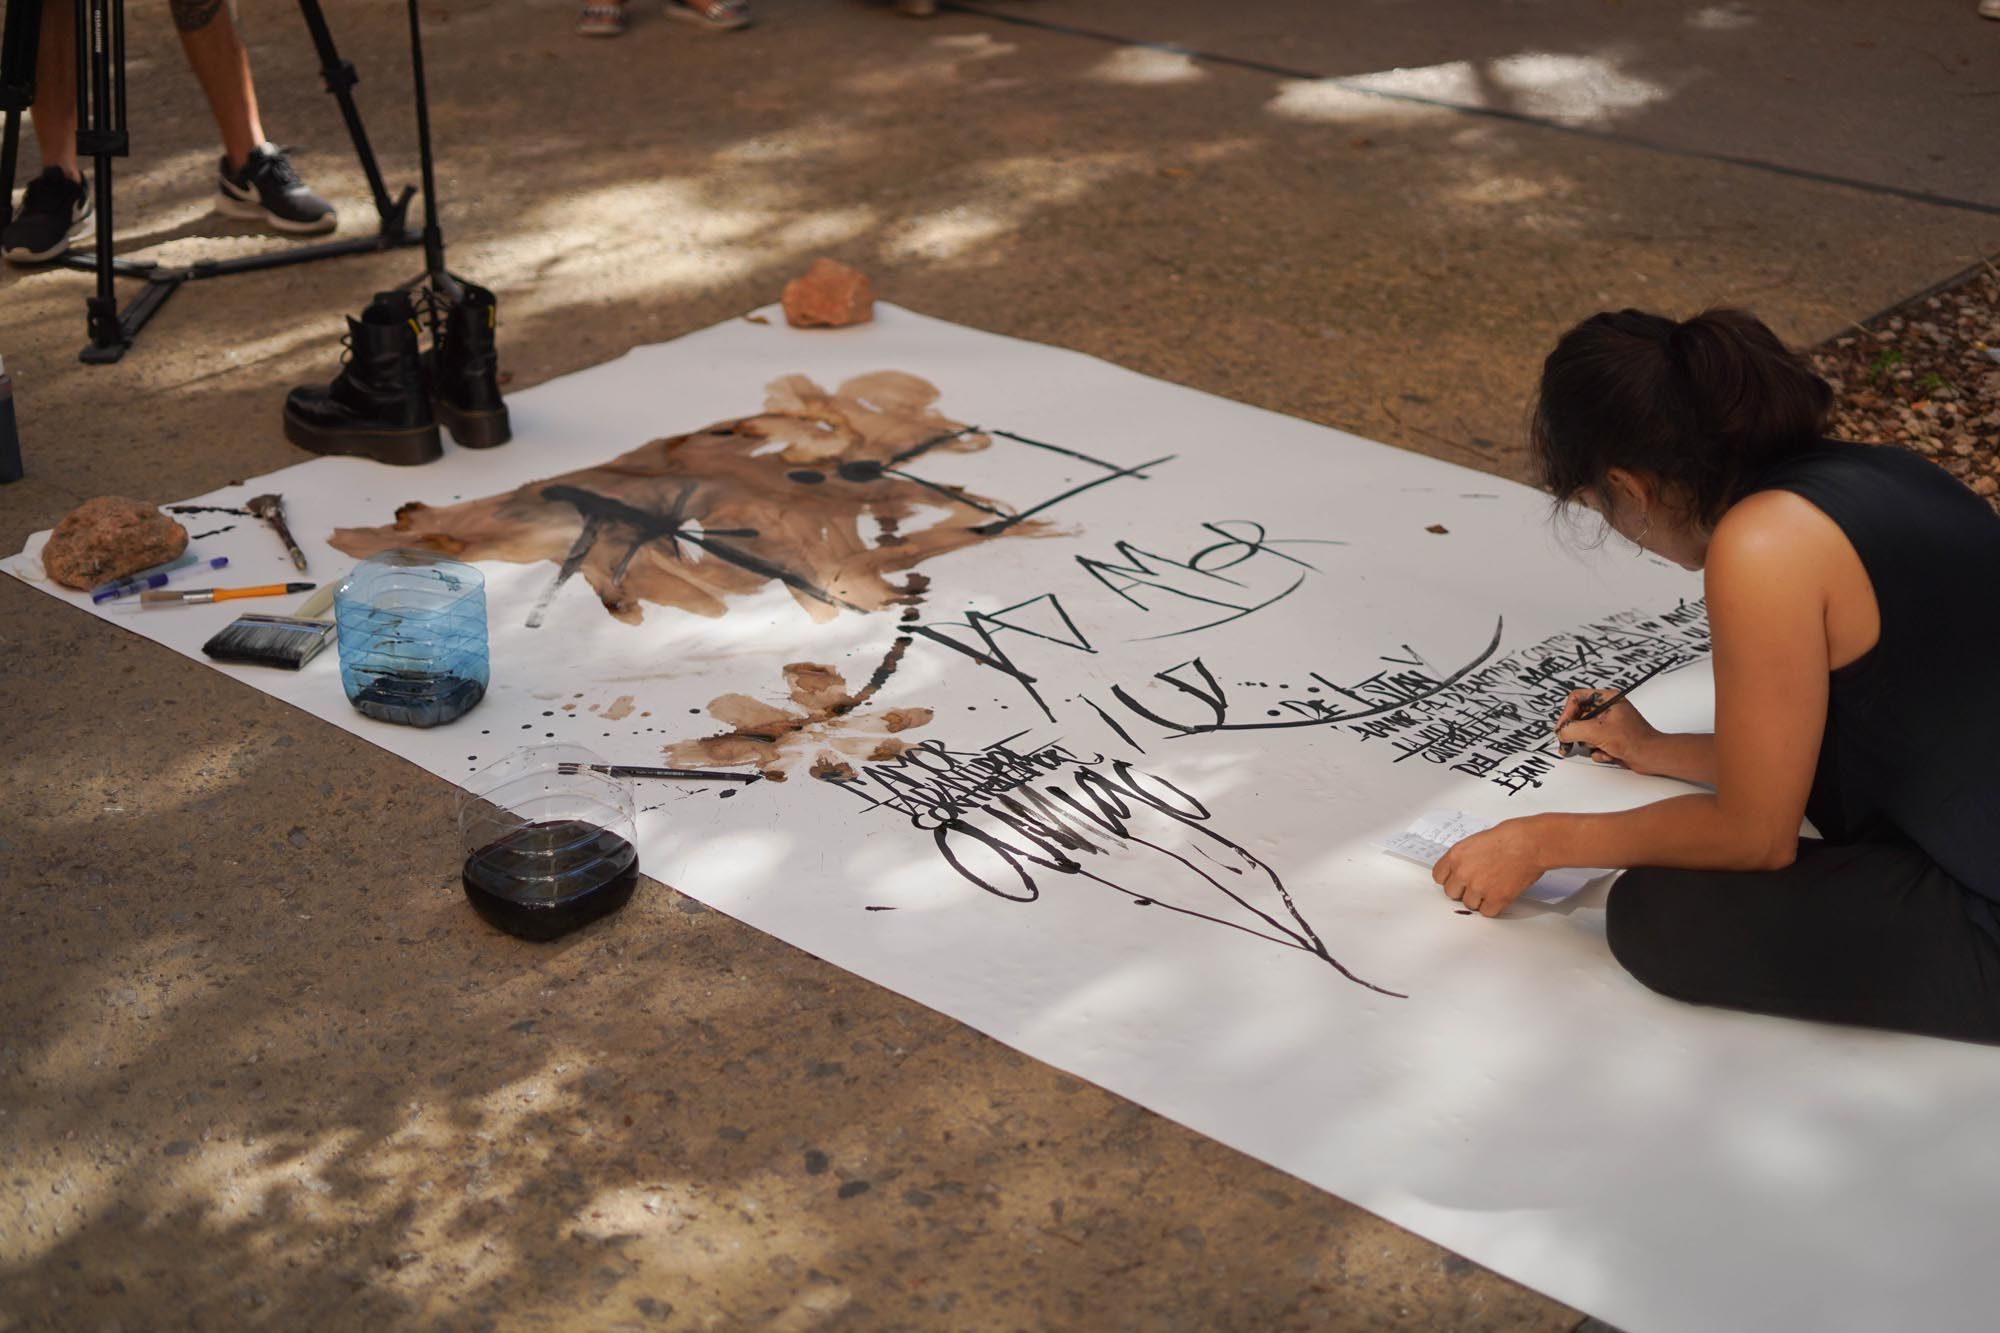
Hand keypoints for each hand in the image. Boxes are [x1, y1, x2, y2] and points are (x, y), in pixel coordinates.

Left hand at [1432, 817, 1547, 916]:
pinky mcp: (1495, 899)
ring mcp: (1478, 887)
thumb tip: (1462, 868)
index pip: (1439, 876)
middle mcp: (1463, 873)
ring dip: (1479, 899)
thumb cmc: (1510, 837)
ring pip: (1469, 904)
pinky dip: (1493, 907)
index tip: (1456, 880)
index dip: (1450, 879)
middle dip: (1463, 890)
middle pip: (1451, 893)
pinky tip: (1498, 896)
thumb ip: (1465, 857)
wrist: (1530, 843)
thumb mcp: (1476, 841)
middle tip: (1477, 884)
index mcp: (1456, 856)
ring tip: (1491, 887)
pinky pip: (1486, 912)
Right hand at [1555, 688, 1660, 770]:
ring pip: (1584, 732)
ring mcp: (1609, 724)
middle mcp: (1608, 709)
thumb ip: (1572, 730)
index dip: (1566, 713)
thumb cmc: (1633, 739)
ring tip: (1600, 747)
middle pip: (1578, 717)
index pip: (1576, 699)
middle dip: (1576, 733)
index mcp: (1607, 698)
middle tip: (1567, 744)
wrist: (1651, 756)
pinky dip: (1599, 751)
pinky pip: (1594, 744)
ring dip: (1589, 744)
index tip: (1562, 729)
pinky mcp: (1611, 738)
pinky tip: (1609, 754)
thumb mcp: (1596, 731)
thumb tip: (1561, 733)